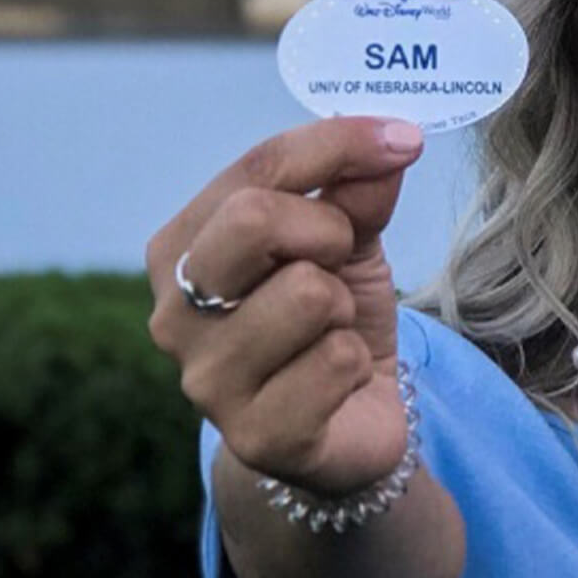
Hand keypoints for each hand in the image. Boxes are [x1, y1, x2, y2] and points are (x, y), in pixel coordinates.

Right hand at [146, 116, 424, 496]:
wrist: (347, 421)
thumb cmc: (330, 320)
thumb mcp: (345, 241)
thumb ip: (355, 190)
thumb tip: (391, 143)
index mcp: (181, 247)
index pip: (256, 167)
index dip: (337, 143)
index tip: (403, 139)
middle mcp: (174, 311)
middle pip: (252, 219)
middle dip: (327, 231)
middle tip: (341, 263)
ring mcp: (206, 380)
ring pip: (307, 294)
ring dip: (344, 309)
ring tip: (331, 332)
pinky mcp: (255, 437)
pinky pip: (336, 362)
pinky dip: (358, 364)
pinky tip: (337, 383)